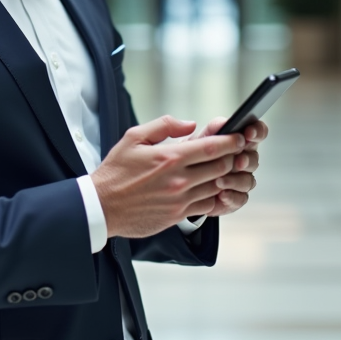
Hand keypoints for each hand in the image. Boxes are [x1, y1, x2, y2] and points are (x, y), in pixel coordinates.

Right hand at [91, 115, 246, 237]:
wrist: (102, 206)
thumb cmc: (116, 171)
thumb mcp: (134, 137)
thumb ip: (164, 126)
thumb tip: (190, 124)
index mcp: (170, 157)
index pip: (212, 147)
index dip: (231, 141)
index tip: (238, 137)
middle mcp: (179, 179)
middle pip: (221, 167)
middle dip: (233, 158)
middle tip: (236, 153)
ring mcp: (180, 200)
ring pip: (217, 187)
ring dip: (225, 178)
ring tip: (226, 170)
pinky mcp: (177, 215)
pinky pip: (207, 205)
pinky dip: (214, 196)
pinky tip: (211, 189)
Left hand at [189, 116, 265, 217]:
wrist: (175, 180)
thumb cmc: (188, 157)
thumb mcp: (197, 139)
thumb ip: (212, 128)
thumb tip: (224, 122)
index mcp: (237, 142)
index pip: (257, 133)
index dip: (257, 132)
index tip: (248, 134)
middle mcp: (243, 160)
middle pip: (254, 159)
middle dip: (247, 160)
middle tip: (237, 162)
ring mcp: (240, 180)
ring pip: (249, 181)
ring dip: (236, 180)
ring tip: (219, 181)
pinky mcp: (234, 198)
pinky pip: (241, 199)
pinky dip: (232, 197)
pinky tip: (221, 195)